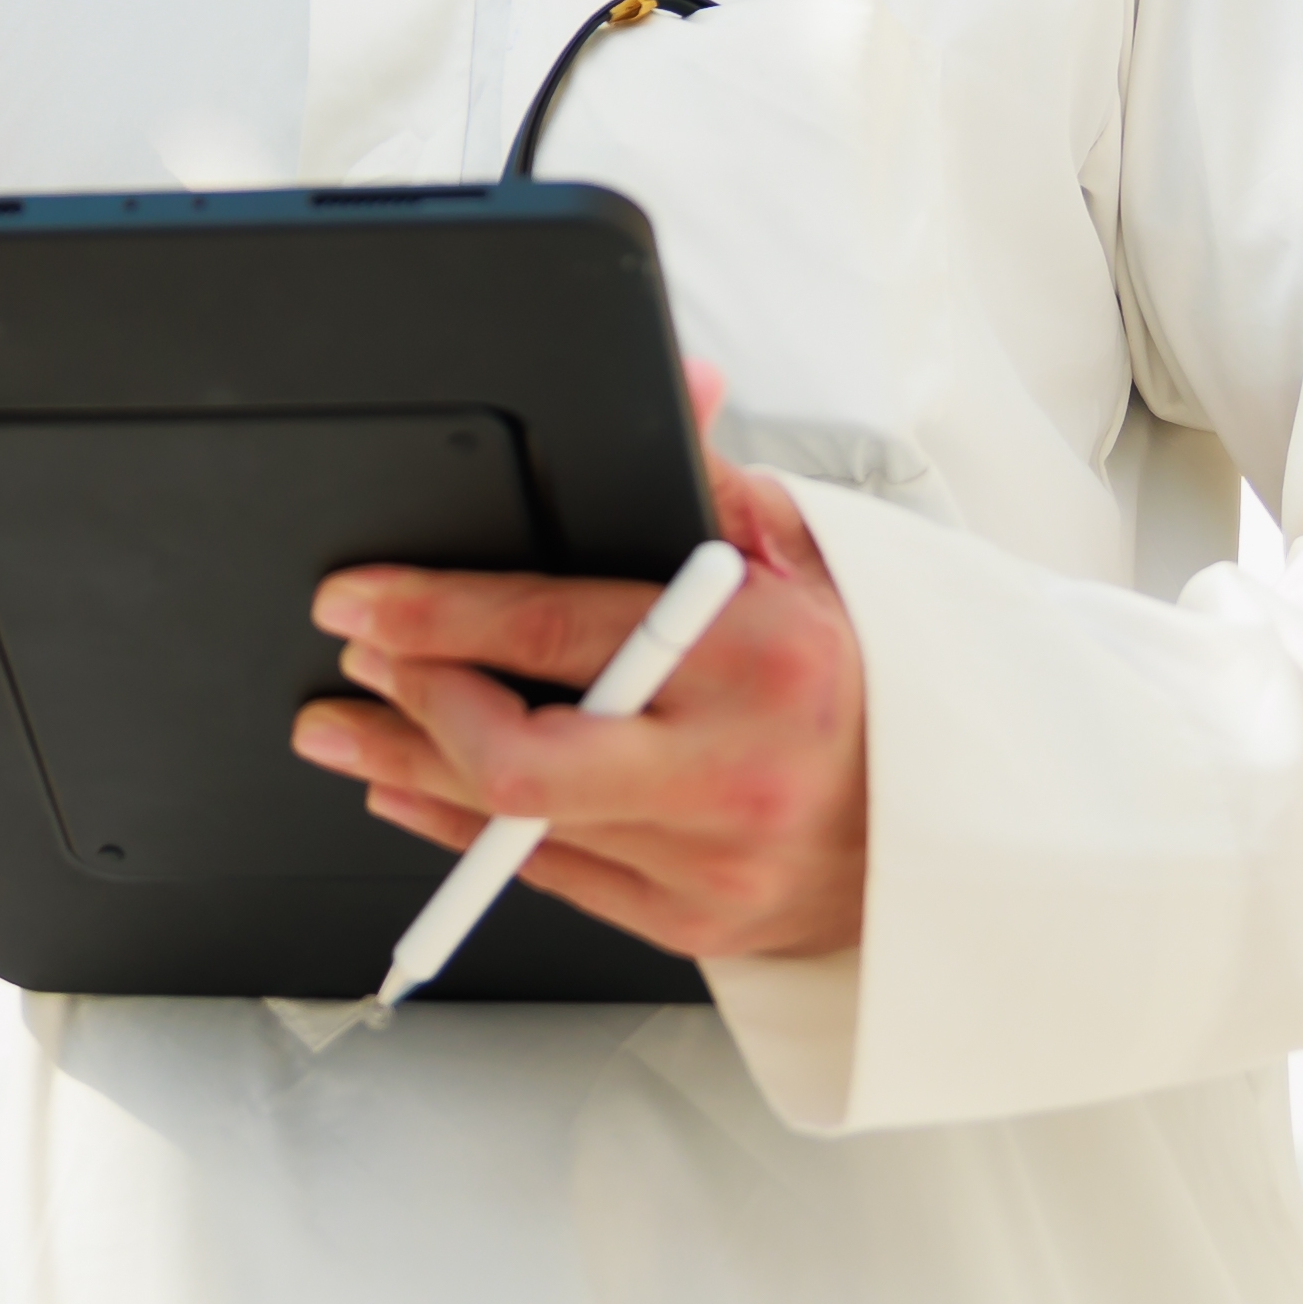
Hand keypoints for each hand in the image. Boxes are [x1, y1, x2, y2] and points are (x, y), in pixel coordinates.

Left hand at [290, 364, 866, 960]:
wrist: (960, 815)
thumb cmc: (873, 670)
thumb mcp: (809, 551)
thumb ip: (711, 476)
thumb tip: (673, 379)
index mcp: (758, 655)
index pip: (555, 627)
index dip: (435, 612)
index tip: (358, 599)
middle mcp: (733, 768)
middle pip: (516, 753)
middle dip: (411, 703)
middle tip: (353, 663)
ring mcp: (715, 860)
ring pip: (517, 824)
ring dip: (409, 771)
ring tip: (342, 731)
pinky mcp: (700, 924)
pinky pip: (553, 879)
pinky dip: (468, 833)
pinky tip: (418, 795)